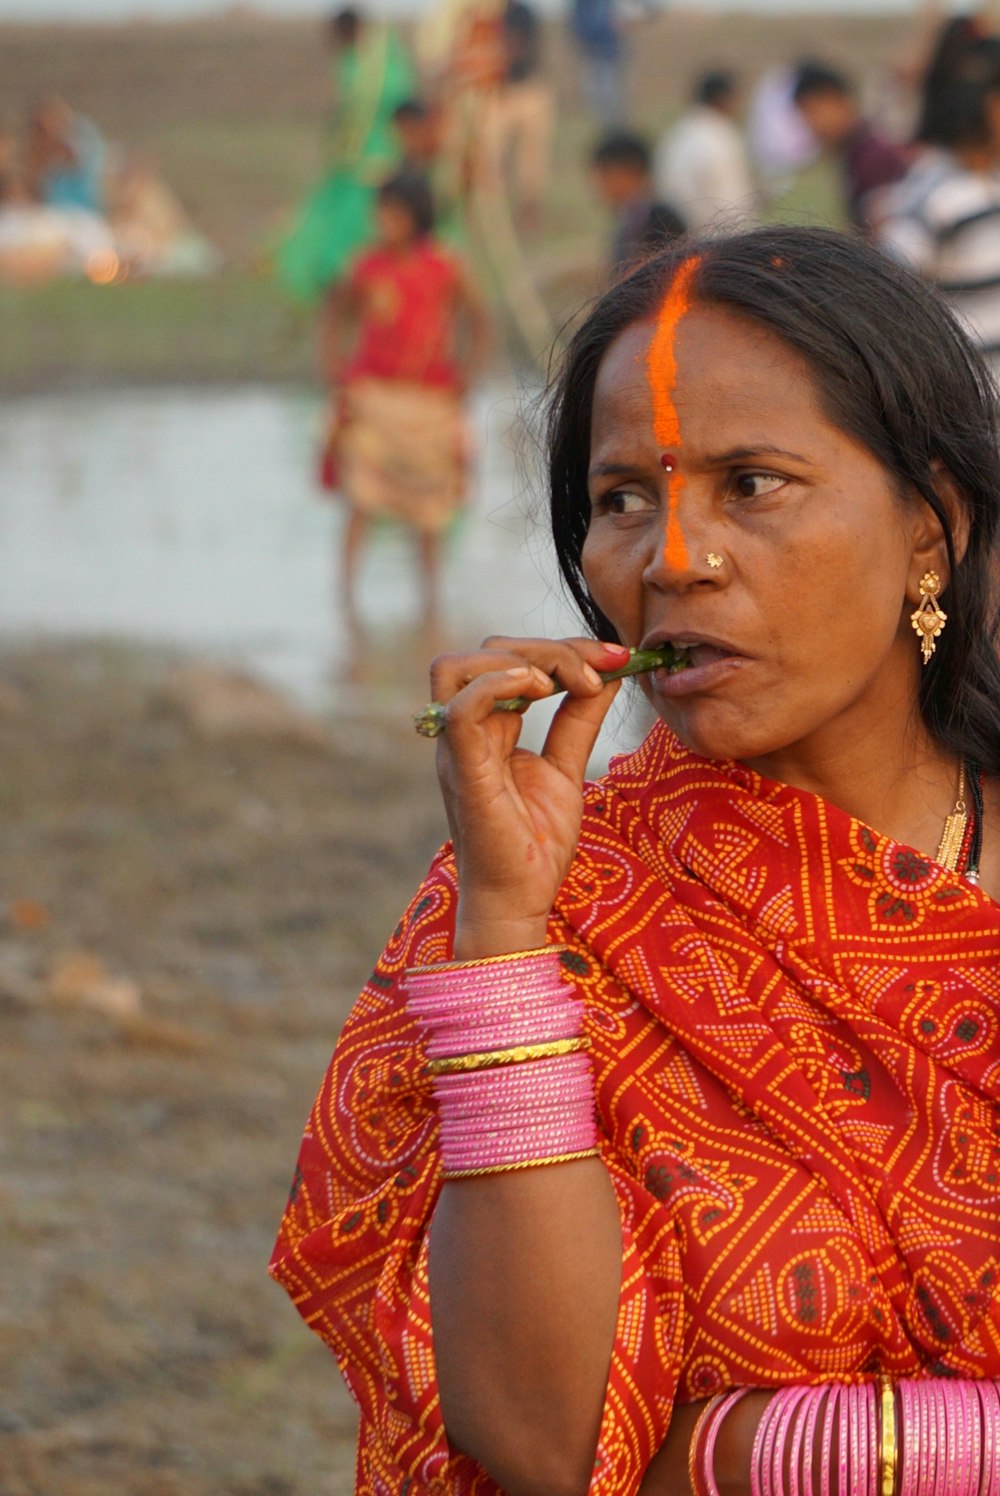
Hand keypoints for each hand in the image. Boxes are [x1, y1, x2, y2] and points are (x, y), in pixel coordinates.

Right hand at [429, 635, 629, 956]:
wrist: (522, 900)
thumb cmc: (536, 845)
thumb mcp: (567, 767)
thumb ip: (580, 718)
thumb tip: (609, 673)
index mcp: (485, 728)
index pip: (508, 658)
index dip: (564, 648)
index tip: (618, 658)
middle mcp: (462, 732)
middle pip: (485, 652)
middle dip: (551, 648)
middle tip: (603, 670)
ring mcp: (457, 749)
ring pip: (459, 667)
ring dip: (521, 658)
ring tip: (570, 682)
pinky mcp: (463, 771)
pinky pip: (461, 709)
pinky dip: (498, 684)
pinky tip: (544, 689)